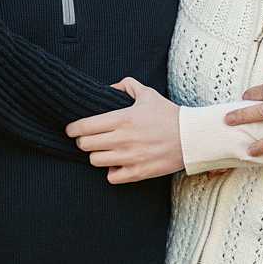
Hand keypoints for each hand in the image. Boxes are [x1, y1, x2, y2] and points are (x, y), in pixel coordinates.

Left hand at [65, 78, 182, 183]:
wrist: (192, 137)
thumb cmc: (169, 115)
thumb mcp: (148, 94)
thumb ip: (127, 86)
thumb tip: (109, 88)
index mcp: (122, 119)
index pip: (85, 126)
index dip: (73, 129)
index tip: (70, 130)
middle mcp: (123, 139)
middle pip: (86, 145)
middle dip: (83, 142)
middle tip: (87, 140)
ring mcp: (130, 158)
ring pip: (95, 161)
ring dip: (96, 156)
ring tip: (102, 151)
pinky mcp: (138, 173)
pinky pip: (111, 177)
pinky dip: (111, 172)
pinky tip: (117, 165)